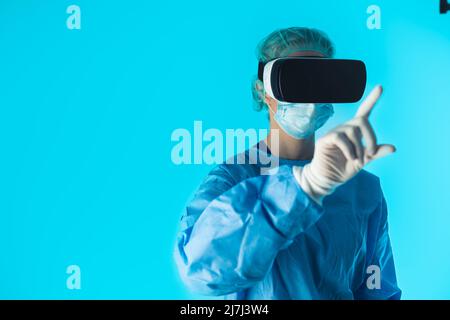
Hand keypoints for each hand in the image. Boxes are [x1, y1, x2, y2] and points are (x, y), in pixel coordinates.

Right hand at [293, 85, 395, 203]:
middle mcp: (344, 129)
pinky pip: (340, 138)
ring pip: (352, 131)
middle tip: (371, 154)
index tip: (380, 87)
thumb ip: (376, 153)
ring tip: (358, 161)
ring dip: (360, 148)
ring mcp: (334, 133)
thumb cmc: (343, 168)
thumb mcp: (364, 160)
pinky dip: (349, 150)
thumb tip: (393, 148)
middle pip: (361, 121)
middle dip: (371, 137)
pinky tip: (350, 158)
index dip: (372, 99)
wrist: (328, 179)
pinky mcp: (325, 139)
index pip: (364, 111)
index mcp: (355, 132)